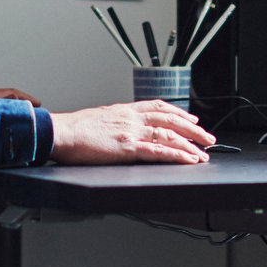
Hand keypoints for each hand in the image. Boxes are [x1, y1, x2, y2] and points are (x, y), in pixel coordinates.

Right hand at [50, 101, 214, 164]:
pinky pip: (158, 151)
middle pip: (170, 120)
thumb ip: (114, 121)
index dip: (177, 112)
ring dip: (190, 144)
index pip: (157, 106)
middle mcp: (131, 118)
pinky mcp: (126, 148)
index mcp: (124, 110)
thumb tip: (118, 127)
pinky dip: (177, 155)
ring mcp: (130, 132)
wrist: (59, 132)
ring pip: (168, 135)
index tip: (190, 117)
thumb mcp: (98, 118)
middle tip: (207, 137)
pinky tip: (188, 160)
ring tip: (203, 153)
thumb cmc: (72, 128)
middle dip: (192, 129)